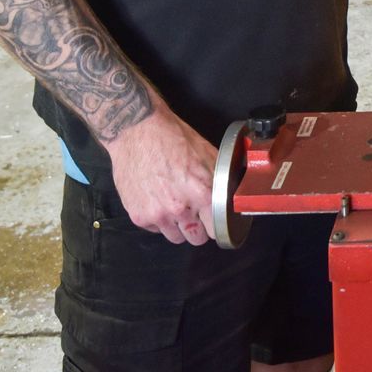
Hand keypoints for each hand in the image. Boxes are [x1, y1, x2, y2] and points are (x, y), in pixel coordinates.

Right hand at [102, 107, 218, 244]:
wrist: (138, 131)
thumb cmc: (172, 138)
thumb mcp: (208, 154)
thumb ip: (222, 179)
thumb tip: (233, 194)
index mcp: (203, 193)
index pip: (216, 229)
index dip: (215, 224)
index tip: (213, 221)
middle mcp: (180, 208)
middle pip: (196, 239)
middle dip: (198, 228)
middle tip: (194, 213)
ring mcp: (158, 214)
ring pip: (175, 237)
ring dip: (177, 226)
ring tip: (175, 204)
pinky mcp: (139, 216)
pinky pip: (155, 229)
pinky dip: (158, 220)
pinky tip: (158, 199)